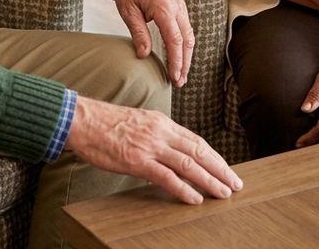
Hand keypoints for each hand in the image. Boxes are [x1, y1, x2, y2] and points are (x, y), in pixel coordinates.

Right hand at [66, 96, 242, 204]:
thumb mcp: (137, 122)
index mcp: (162, 122)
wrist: (82, 120)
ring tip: (223, 193)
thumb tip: (169, 150)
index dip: (214, 156)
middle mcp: (161, 132)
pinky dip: (184, 189)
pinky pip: (167, 177)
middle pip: (199, 151)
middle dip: (220, 169)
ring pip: (189, 164)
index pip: (195, 140)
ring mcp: (150, 146)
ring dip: (210, 180)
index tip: (226, 169)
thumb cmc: (105, 123)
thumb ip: (155, 134)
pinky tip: (195, 198)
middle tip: (235, 184)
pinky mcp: (137, 161)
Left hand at [112, 0, 193, 87]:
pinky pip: (186, 28)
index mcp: (164, 8)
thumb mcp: (128, 12)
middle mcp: (176, 6)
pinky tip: (180, 56)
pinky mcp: (178, 6)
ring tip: (181, 74)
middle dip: (185, 63)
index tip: (175, 77)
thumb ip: (138, 33)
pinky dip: (185, 44)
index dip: (176, 61)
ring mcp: (180, 6)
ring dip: (186, 55)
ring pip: (189, 35)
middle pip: (187, 40)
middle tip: (180, 82)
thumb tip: (144, 55)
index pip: (175, 40)